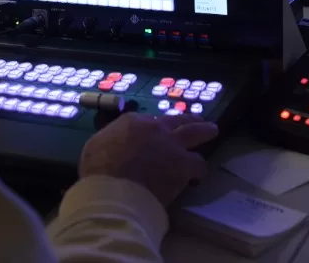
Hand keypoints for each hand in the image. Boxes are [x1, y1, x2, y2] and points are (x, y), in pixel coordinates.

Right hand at [79, 113, 218, 205]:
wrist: (115, 189)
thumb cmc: (98, 170)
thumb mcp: (95, 146)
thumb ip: (109, 140)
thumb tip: (113, 144)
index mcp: (133, 122)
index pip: (150, 120)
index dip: (155, 128)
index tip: (157, 132)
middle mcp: (156, 128)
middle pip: (178, 119)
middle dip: (189, 118)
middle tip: (197, 118)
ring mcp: (173, 145)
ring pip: (196, 132)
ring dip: (205, 131)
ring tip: (212, 131)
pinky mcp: (184, 165)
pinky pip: (198, 164)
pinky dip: (199, 168)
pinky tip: (199, 173)